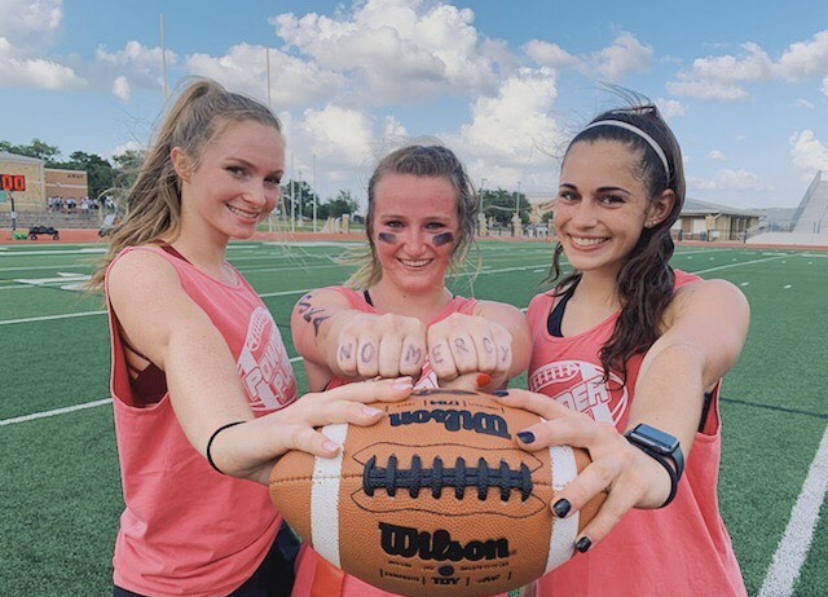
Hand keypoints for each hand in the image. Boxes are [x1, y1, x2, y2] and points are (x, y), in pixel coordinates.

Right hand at [211, 377, 414, 483]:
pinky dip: (315, 442)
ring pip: (328, 409)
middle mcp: (313, 406)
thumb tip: (381, 467)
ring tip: (376, 415)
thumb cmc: (281, 451)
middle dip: (380, 389)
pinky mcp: (276, 434)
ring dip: (353, 411)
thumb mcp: (317, 449)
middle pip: (351, 392)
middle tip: (409, 388)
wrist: (232, 447)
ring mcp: (295, 418)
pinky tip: (332, 449)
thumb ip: (343, 451)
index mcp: (325, 406)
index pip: (360, 393)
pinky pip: (298, 437)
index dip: (387, 388)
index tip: (418, 387)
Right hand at [328, 312, 426, 379]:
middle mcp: (393, 321)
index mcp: (415, 328)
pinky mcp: (348, 331)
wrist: (365, 330)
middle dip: (385, 376)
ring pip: (368, 369)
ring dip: (368, 374)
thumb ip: (414, 373)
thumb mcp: (410, 360)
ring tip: (372, 365)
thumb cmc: (395, 353)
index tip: (402, 368)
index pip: (410, 367)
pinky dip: (351, 369)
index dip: (404, 375)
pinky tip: (358, 360)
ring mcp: (369, 324)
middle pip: (388, 369)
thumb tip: (406, 386)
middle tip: (384, 368)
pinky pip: (348, 365)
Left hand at [427, 313, 512, 388]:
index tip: (451, 371)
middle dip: (468, 373)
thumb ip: (458, 387)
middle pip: (467, 364)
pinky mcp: (499, 329)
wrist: (476, 355)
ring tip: (478, 366)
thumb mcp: (448, 383)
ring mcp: (479, 322)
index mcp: (435, 332)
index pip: (446, 368)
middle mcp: (455, 321)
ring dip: (485, 371)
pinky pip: (503, 361)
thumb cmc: (455, 372)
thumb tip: (481, 377)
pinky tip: (491, 363)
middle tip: (466, 369)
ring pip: (487, 362)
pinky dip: (499, 369)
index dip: (451, 377)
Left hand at [492, 389, 672, 550]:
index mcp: (581, 424)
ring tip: (556, 510)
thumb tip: (502, 461)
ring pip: (599, 472)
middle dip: (549, 431)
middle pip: (575, 427)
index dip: (526, 400)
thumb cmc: (601, 459)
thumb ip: (550, 449)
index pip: (550, 405)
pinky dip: (599, 527)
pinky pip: (616, 508)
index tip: (500, 398)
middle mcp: (600, 435)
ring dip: (578, 491)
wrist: (655, 468)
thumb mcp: (579, 447)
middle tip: (522, 439)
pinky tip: (581, 544)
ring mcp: (621, 458)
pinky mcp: (637, 484)